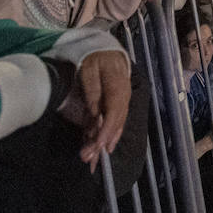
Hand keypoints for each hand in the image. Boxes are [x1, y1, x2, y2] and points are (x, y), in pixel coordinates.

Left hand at [74, 50, 130, 170]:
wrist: (108, 52)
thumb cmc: (96, 58)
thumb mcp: (89, 71)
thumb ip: (92, 92)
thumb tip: (95, 115)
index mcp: (118, 86)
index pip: (114, 112)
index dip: (106, 130)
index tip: (99, 145)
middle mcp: (124, 97)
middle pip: (116, 123)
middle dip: (102, 143)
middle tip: (89, 159)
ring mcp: (122, 102)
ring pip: (116, 126)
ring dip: (104, 143)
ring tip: (92, 161)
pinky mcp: (118, 106)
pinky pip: (115, 123)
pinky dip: (109, 137)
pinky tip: (102, 150)